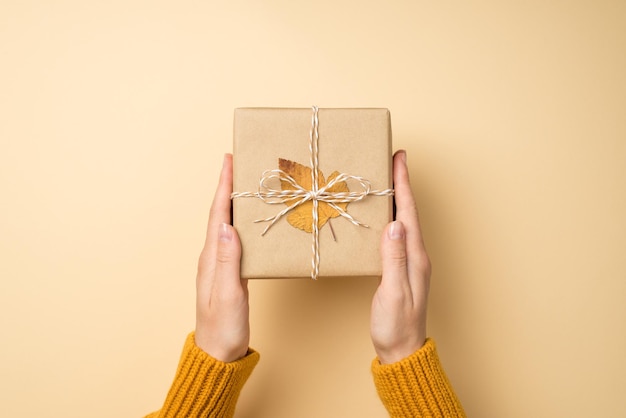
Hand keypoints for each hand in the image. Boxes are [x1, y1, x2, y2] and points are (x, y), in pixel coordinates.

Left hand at [195, 154, 249, 361]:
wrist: (218, 354)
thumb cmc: (223, 328)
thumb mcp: (227, 294)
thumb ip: (227, 261)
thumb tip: (226, 226)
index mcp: (211, 258)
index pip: (217, 214)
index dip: (223, 186)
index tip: (229, 161)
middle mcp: (213, 256)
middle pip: (220, 213)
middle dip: (228, 185)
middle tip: (240, 162)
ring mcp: (220, 264)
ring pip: (228, 223)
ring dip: (235, 201)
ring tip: (247, 182)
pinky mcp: (230, 272)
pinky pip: (236, 238)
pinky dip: (243, 221)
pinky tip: (252, 219)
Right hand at [370, 150, 430, 363]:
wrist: (402, 350)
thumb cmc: (396, 325)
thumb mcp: (393, 292)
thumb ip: (394, 258)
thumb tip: (394, 224)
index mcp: (415, 257)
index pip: (408, 212)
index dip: (404, 184)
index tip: (400, 159)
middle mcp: (416, 255)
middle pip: (409, 211)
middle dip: (401, 183)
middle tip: (393, 159)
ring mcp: (410, 262)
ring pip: (403, 221)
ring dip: (396, 198)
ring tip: (387, 179)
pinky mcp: (401, 269)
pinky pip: (396, 235)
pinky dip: (390, 217)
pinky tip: (381, 216)